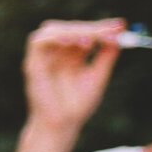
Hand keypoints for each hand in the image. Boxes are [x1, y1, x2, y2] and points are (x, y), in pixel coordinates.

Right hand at [22, 19, 122, 139]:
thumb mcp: (98, 76)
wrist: (63, 125)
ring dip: (72, 30)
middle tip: (109, 32)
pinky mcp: (32, 65)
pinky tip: (69, 42)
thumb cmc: (77, 105)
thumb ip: (106, 56)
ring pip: (52, 30)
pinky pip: (37, 42)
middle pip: (70, 28)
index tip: (119, 26)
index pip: (84, 32)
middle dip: (91, 27)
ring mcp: (43, 59)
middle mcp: (56, 54)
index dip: (101, 27)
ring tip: (89, 41)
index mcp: (71, 56)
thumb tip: (119, 34)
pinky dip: (54, 37)